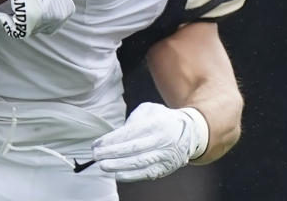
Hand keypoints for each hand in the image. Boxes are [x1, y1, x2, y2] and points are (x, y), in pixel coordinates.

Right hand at [0, 0, 74, 38]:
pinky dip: (8, 26)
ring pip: (29, 30)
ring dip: (16, 23)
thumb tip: (43, 8)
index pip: (51, 25)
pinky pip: (18, 31)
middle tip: (14, 13)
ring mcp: (46, 18)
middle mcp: (59, 16)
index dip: (36, 20)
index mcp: (67, 9)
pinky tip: (2, 17)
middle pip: (40, 29)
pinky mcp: (31, 18)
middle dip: (26, 22)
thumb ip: (53, 0)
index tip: (24, 12)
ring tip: (7, 15)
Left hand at [92, 102, 209, 180]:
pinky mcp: (166, 168)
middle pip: (133, 149)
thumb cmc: (163, 119)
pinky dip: (132, 176)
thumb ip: (133, 119)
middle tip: (96, 155)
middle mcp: (162, 140)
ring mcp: (165, 156)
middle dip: (112, 153)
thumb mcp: (150, 110)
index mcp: (156, 123)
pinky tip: (118, 175)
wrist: (190, 132)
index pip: (130, 133)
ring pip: (140, 163)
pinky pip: (147, 173)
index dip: (112, 139)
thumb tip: (116, 135)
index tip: (97, 144)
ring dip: (119, 166)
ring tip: (103, 166)